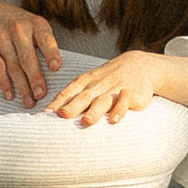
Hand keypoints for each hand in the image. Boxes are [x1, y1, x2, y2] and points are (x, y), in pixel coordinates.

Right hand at [0, 1, 64, 106]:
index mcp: (35, 24)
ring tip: (29, 102)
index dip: (51, 53)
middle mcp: (18, 28)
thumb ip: (45, 45)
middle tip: (41, 95)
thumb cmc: (19, 24)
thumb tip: (57, 74)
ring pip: (13, 65)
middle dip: (35, 78)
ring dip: (22, 86)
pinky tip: (10, 95)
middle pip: (27, 57)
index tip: (56, 68)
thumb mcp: (35, 26)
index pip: (45, 40)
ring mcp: (0, 36)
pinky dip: (4, 83)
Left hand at [46, 49, 163, 127]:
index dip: (59, 101)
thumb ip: (76, 96)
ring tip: (86, 122)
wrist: (141, 65)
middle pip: (84, 96)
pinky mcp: (132, 94)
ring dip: (95, 110)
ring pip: (104, 100)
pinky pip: (125, 102)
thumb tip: (54, 114)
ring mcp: (116, 88)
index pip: (70, 90)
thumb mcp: (93, 82)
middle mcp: (100, 84)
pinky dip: (119, 110)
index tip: (46, 113)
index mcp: (88, 81)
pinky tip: (114, 121)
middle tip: (62, 115)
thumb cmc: (110, 79)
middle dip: (73, 106)